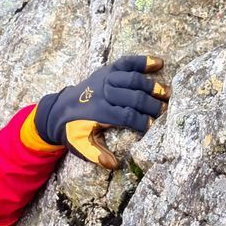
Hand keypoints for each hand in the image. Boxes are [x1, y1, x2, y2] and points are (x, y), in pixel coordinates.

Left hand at [34, 53, 169, 168]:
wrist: (58, 110)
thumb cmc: (74, 130)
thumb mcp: (80, 145)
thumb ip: (96, 154)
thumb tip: (114, 165)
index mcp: (99, 112)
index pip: (126, 116)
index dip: (142, 121)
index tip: (154, 126)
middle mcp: (103, 93)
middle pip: (134, 97)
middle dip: (152, 105)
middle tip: (165, 111)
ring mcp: (105, 79)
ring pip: (133, 79)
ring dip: (151, 85)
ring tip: (167, 93)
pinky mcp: (107, 70)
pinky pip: (127, 63)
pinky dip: (142, 61)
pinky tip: (159, 63)